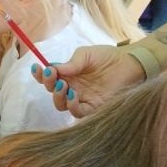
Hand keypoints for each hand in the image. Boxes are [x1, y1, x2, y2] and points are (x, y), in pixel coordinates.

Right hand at [29, 45, 144, 117]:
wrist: (130, 63)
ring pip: (61, 105)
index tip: (37, 67)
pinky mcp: (93, 107)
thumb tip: (54, 69)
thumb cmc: (107, 57)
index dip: (40, 75)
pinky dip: (71, 106)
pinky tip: (74, 95)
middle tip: (54, 75)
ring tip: (64, 85)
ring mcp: (82, 98)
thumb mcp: (86, 54)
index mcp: (68, 74)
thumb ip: (71, 63)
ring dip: (58, 96)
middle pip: (52, 92)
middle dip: (48, 84)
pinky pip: (77, 112)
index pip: (49, 78)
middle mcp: (72, 87)